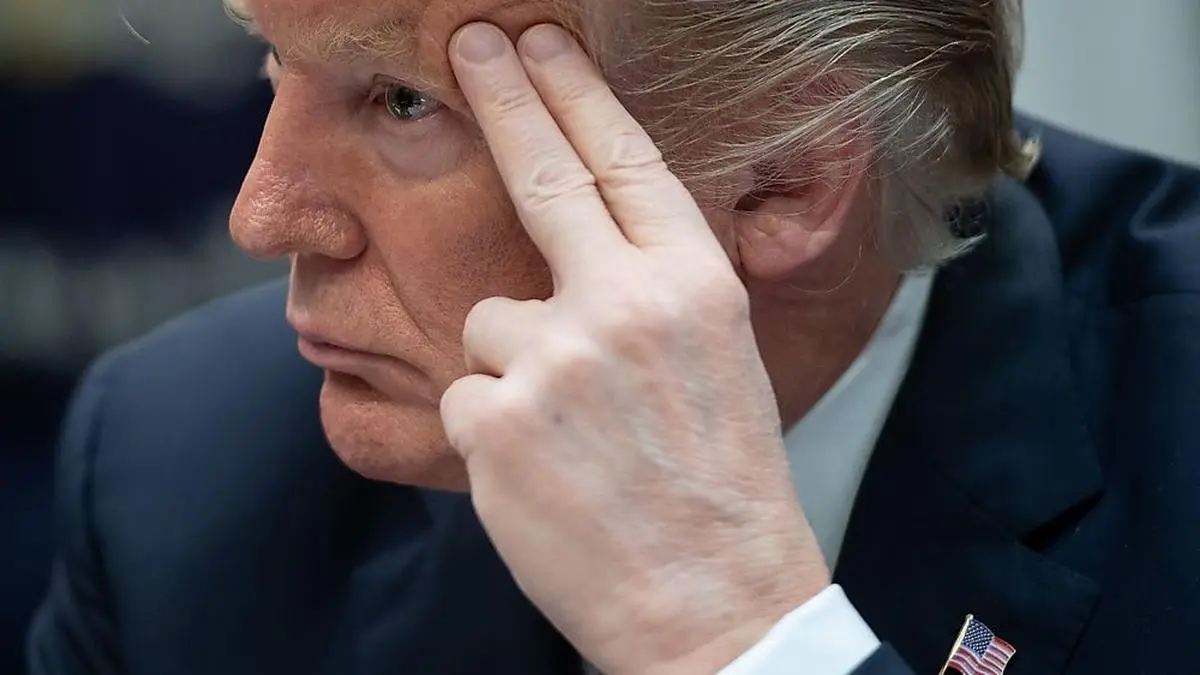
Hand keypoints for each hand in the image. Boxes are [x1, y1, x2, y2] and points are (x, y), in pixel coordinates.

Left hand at [441, 22, 830, 674]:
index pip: (626, 162)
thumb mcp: (720, 361)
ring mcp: (554, 359)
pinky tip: (544, 475)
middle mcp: (626, 305)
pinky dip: (491, 429)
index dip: (575, 95)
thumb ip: (655, 293)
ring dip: (513, 369)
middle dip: (506, 99)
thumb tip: (589, 252)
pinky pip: (464, 394)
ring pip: (489, 321)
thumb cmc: (720, 487)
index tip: (539, 46)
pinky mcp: (495, 421)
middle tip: (472, 45)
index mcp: (695, 286)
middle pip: (546, 178)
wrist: (715, 605)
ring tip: (570, 440)